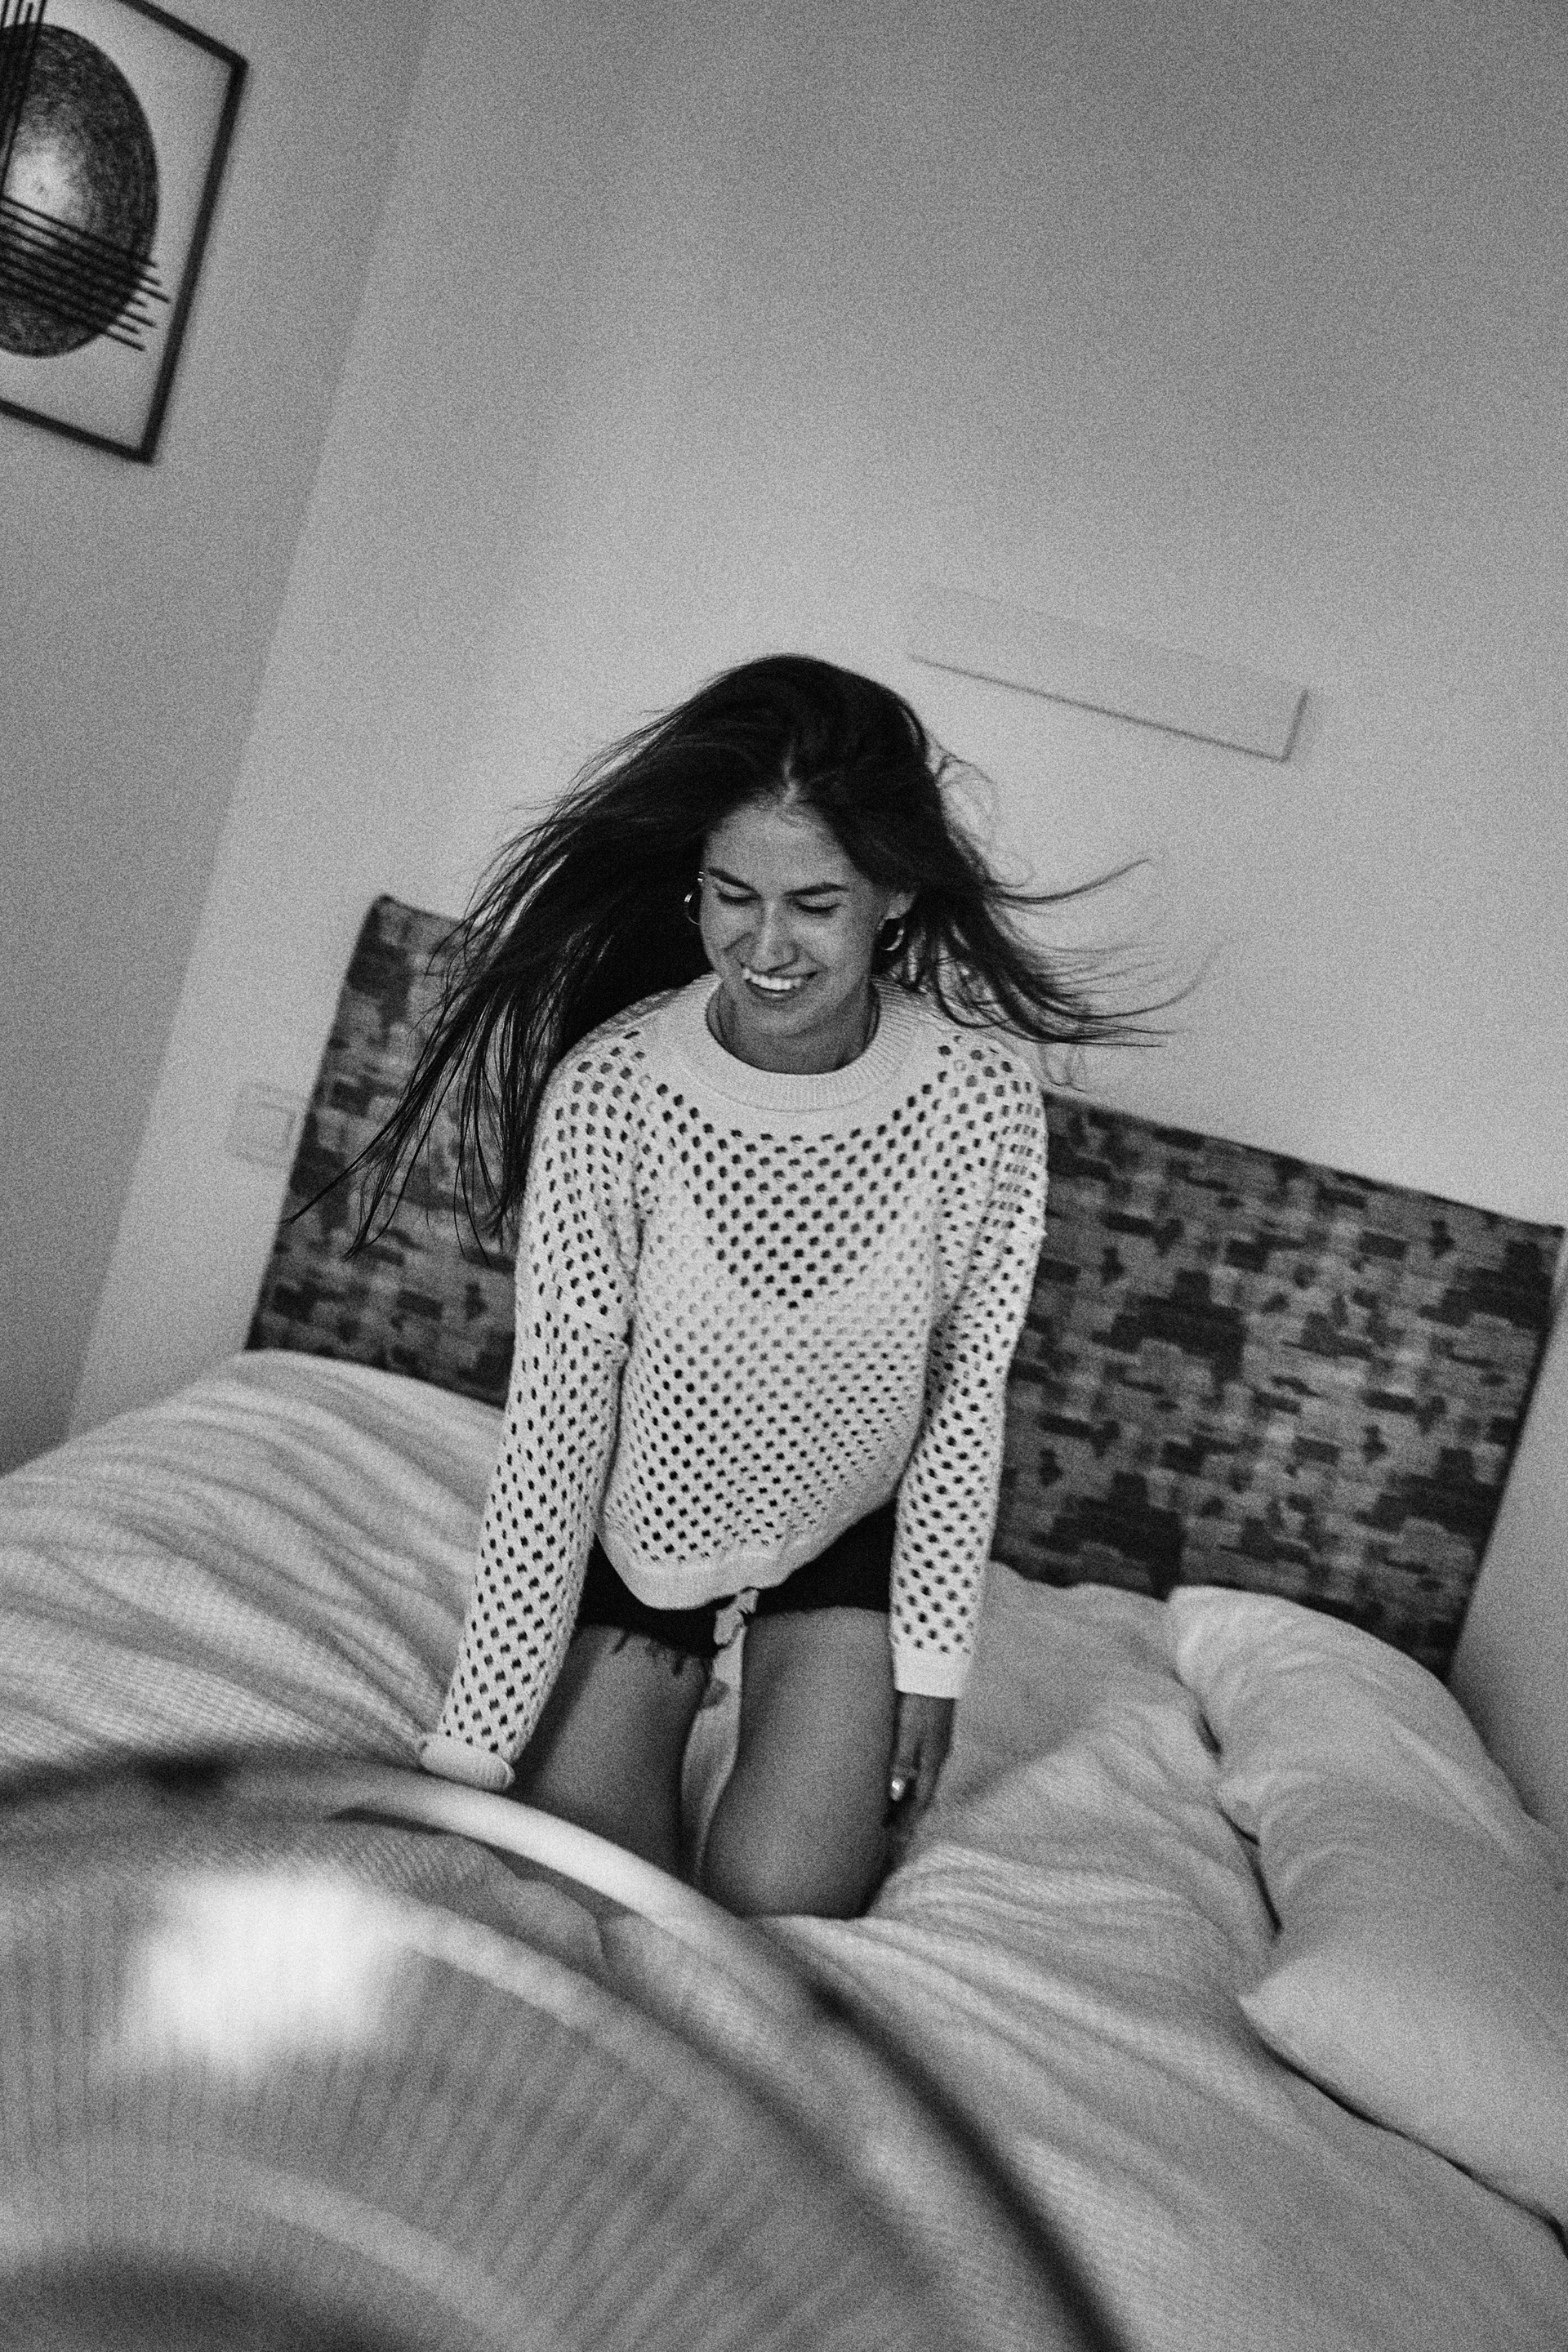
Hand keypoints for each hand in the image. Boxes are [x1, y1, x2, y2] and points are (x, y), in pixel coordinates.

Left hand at [884, 1692, 955, 1834]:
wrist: (936, 1666)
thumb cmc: (919, 1699)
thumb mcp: (908, 1730)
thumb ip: (902, 1761)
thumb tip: (895, 1794)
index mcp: (932, 1759)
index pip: (920, 1801)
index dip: (908, 1821)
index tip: (895, 1842)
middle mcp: (936, 1755)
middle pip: (922, 1794)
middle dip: (908, 1815)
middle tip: (891, 1836)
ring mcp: (935, 1743)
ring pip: (922, 1780)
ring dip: (909, 1799)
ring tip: (893, 1814)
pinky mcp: (930, 1731)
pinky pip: (920, 1766)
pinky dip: (911, 1781)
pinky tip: (901, 1780)